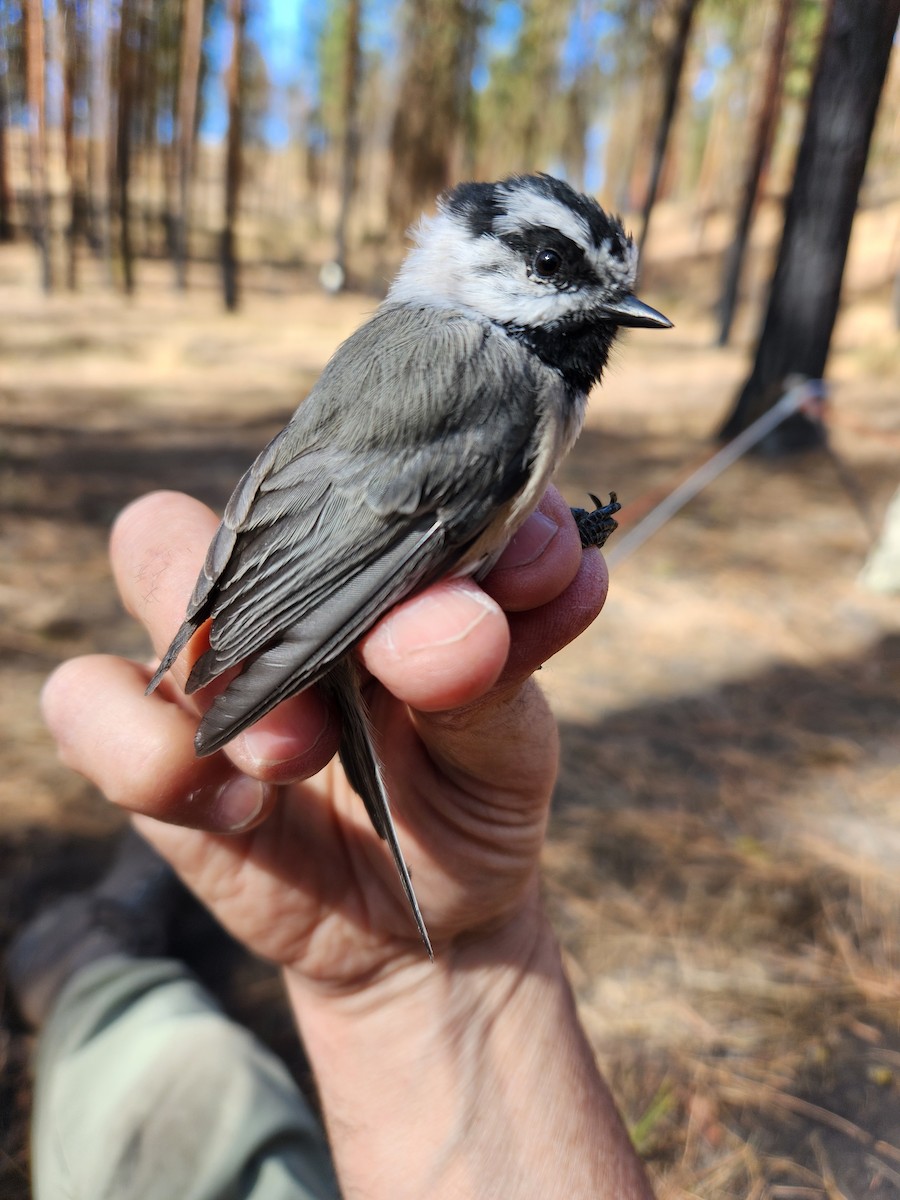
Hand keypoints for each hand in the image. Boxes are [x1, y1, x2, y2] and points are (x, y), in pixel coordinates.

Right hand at [41, 486, 607, 987]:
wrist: (418, 925)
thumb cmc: (468, 801)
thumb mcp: (508, 744)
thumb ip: (490, 673)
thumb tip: (461, 620)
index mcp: (374, 551)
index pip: (364, 466)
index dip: (419, 503)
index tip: (506, 588)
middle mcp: (282, 581)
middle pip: (256, 469)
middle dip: (282, 575)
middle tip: (363, 677)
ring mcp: (209, 657)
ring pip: (150, 553)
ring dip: (216, 658)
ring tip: (293, 758)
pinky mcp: (148, 744)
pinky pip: (84, 700)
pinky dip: (145, 750)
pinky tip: (239, 814)